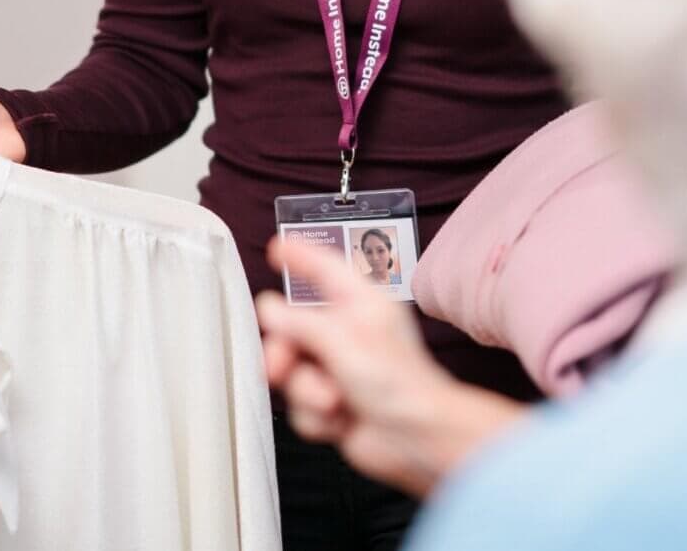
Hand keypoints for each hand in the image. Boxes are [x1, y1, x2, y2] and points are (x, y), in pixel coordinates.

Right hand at [257, 237, 524, 497]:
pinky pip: (301, 405)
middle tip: (279, 367)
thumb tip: (269, 309)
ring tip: (333, 400)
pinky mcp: (335, 404)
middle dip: (285, 353)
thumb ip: (299, 323)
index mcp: (359, 304)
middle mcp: (348, 332)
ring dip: (307, 391)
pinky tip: (341, 420)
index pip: (324, 269)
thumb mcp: (341, 340)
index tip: (276, 248)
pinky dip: (317, 417)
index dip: (300, 255)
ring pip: (294, 372)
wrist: (417, 440)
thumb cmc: (398, 383)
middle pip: (294, 330)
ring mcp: (340, 370)